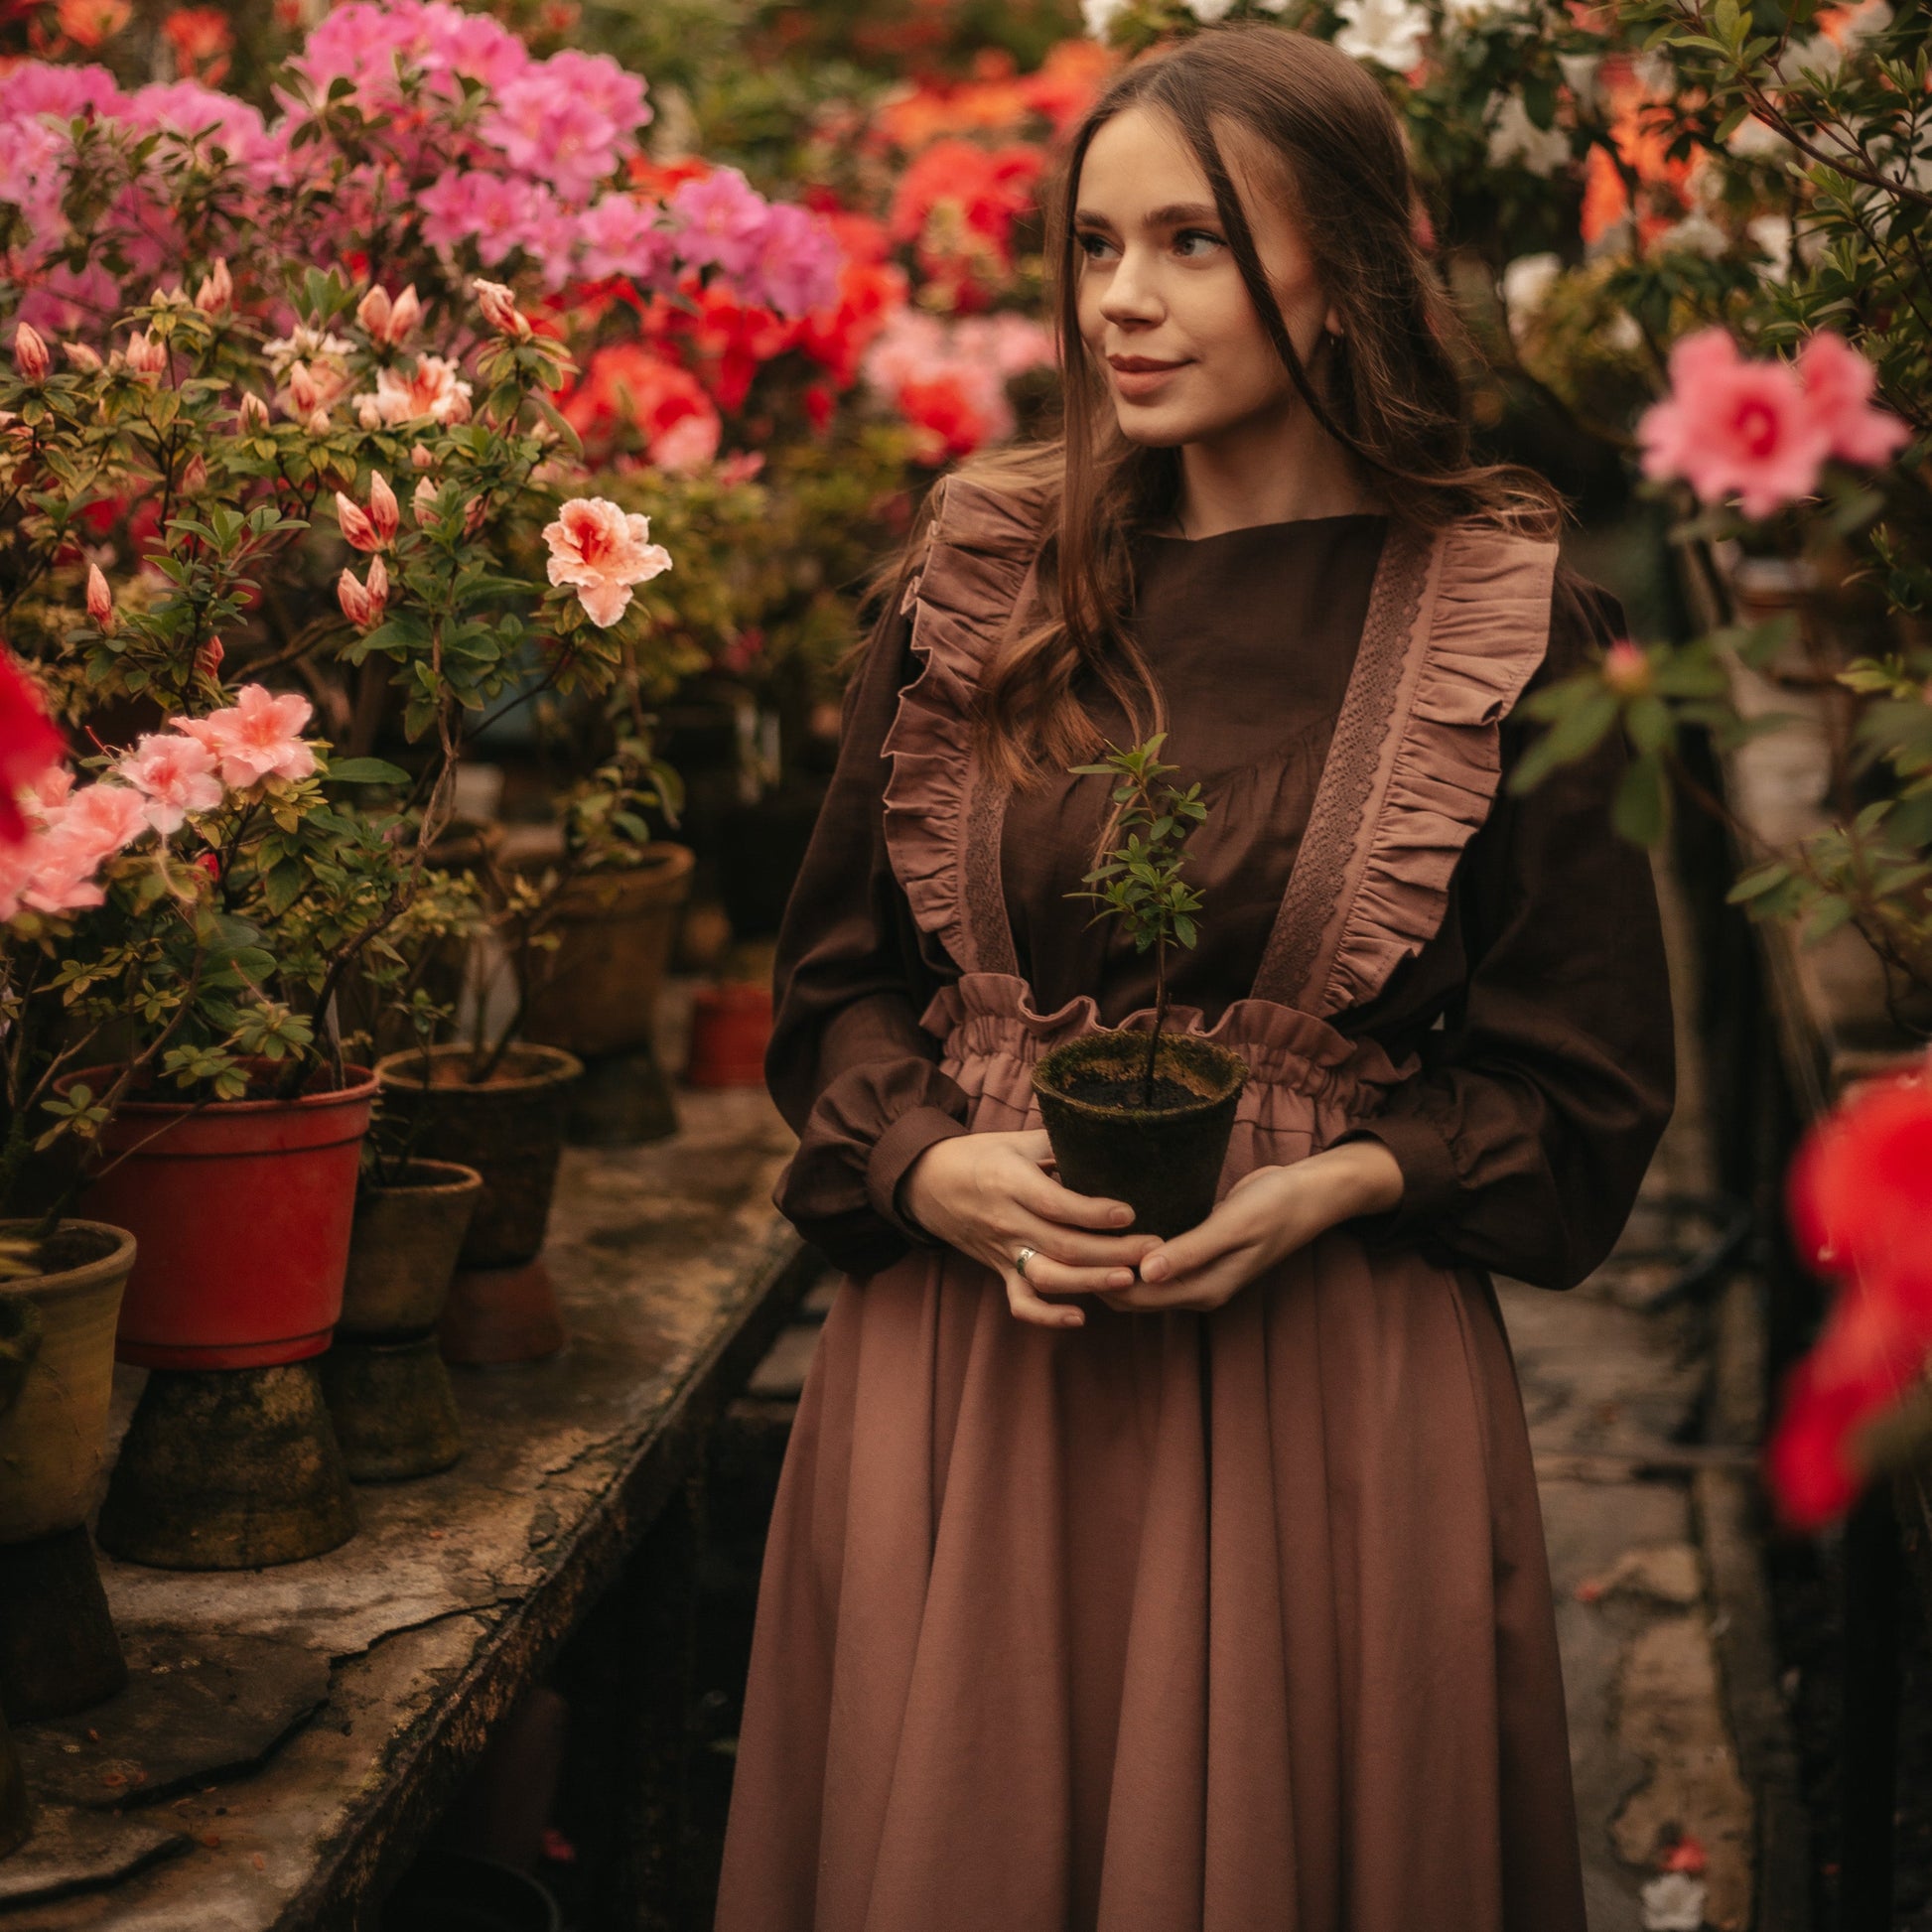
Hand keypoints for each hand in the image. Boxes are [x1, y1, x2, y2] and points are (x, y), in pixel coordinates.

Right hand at [901, 1128, 1160, 1329]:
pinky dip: (1048, 1316)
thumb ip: (1060, 1143)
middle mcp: (1006, 1220)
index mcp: (1010, 1182)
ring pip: (1047, 1277)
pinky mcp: (998, 1271)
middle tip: (1153, 1248)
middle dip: (1112, 1251)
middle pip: (1062, 1245)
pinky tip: (1080, 1317)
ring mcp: (1002, 1250)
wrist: (927, 1182)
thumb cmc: (979, 1155)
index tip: (1130, 1212)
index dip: (1093, 1212)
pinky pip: (1020, 1302)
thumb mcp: (1017, 1140)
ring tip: (1128, 1279)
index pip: (1055, 1203)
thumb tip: (1108, 1142)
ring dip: (1090, 1282)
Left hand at [1098, 1140, 1403, 1315]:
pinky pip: (1155, 1257)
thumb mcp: (1235, 1225)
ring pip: (1140, 1276)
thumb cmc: (1276, 1204)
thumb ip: (1191, 1250)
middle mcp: (1197, 1287)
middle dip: (1100, 1272)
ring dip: (1113, 1260)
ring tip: (1080, 1229)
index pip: (1136, 1298)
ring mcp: (1197, 1271)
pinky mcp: (1197, 1249)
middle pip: (1132, 1292)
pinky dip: (1132, 1247)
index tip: (1073, 1247)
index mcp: (1205, 1290)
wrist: (1310, 1192)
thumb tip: (1146, 1273)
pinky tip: (1112, 1223)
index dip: (1102, 1278)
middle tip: (1066, 1235)